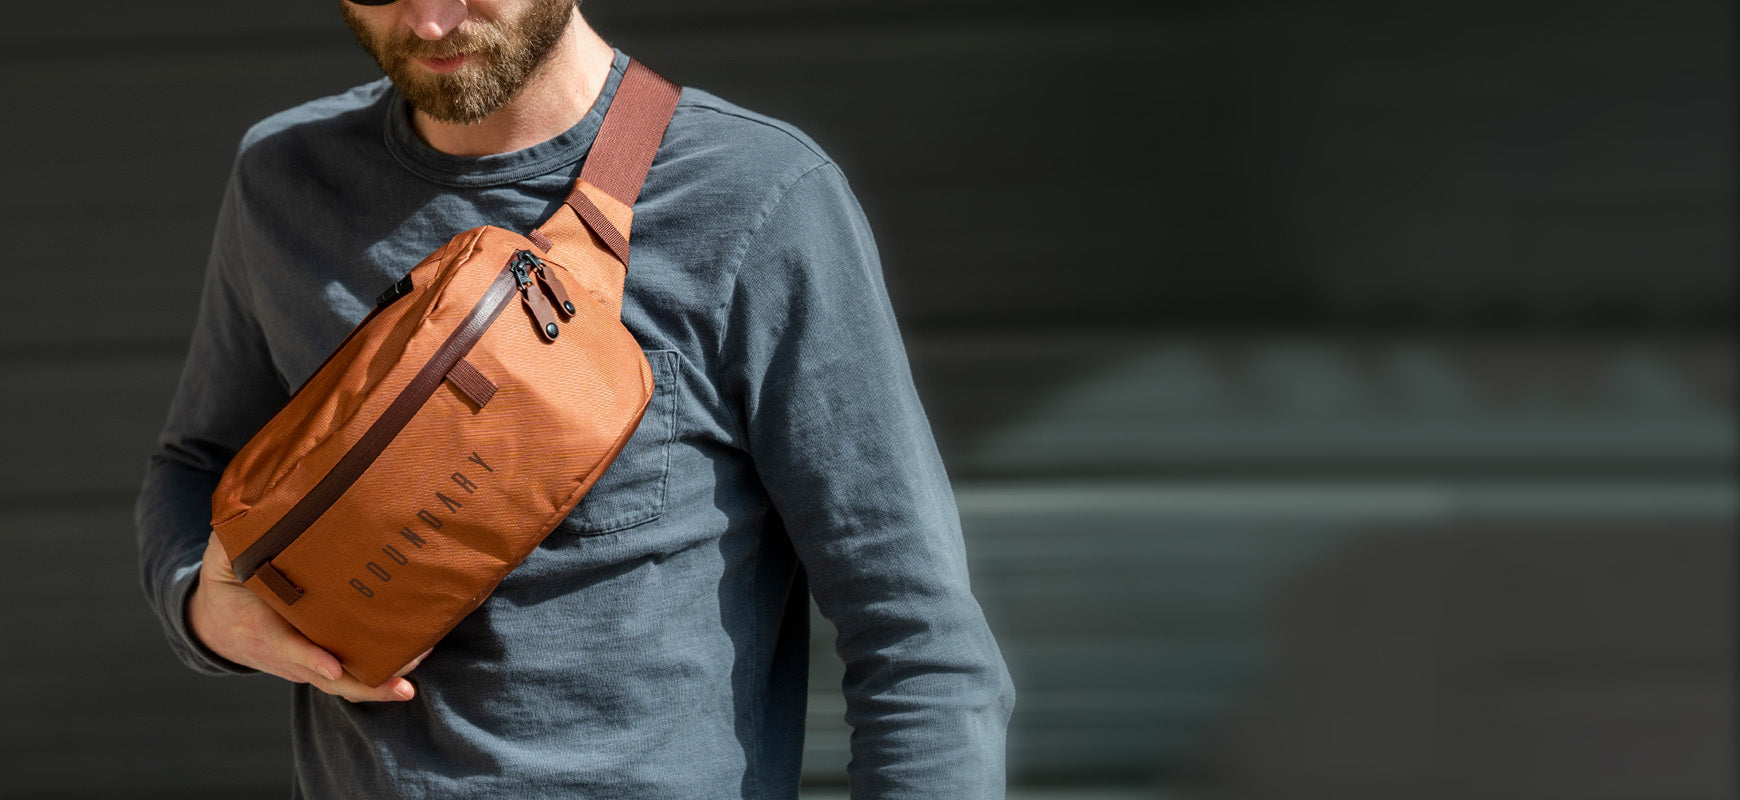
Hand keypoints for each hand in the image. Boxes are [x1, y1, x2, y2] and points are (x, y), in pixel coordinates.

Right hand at [188, 531, 427, 701]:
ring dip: (376, 685)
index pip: (286, 645)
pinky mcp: (314, 665)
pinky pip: (343, 680)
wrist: (213, 625)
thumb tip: (253, 512)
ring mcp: (300, 664)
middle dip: (363, 682)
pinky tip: (408, 670)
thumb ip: (235, 540)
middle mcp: (284, 653)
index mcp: (260, 626)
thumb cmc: (225, 585)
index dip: (308, 657)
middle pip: (325, 677)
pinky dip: (372, 681)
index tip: (333, 667)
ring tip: (411, 682)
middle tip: (401, 681)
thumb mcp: (223, 559)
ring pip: (339, 683)